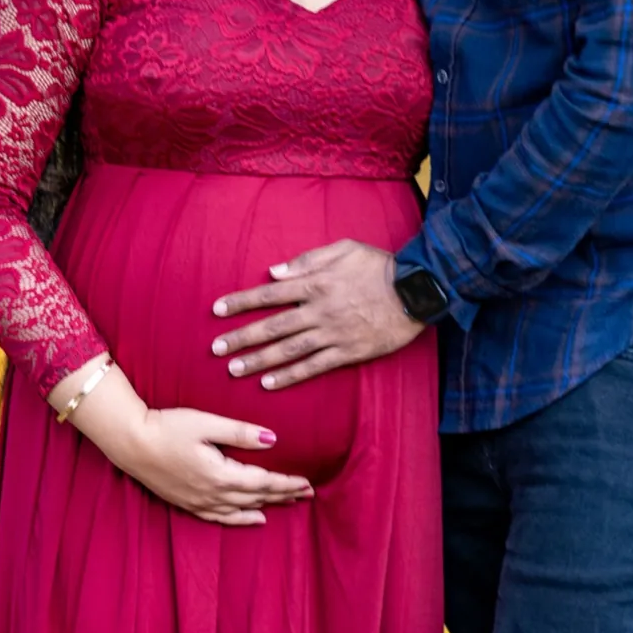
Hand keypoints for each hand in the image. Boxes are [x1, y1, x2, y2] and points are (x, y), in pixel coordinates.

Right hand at [54, 362, 312, 525]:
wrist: (130, 442)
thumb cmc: (167, 426)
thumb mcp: (206, 423)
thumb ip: (240, 433)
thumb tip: (273, 439)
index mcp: (220, 474)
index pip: (263, 482)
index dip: (287, 484)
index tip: (308, 483)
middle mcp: (212, 494)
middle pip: (257, 497)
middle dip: (283, 495)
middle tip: (308, 493)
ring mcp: (199, 501)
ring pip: (242, 509)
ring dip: (267, 505)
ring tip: (289, 503)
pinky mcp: (187, 502)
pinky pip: (221, 517)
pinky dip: (241, 519)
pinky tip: (254, 518)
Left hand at [211, 239, 423, 390]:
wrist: (416, 290)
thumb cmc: (379, 265)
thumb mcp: (343, 249)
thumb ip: (306, 259)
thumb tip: (273, 271)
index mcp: (315, 283)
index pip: (269, 294)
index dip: (241, 302)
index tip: (217, 310)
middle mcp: (318, 310)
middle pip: (272, 326)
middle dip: (241, 337)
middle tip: (216, 348)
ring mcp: (333, 333)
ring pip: (288, 350)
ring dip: (258, 360)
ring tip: (234, 369)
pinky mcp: (348, 352)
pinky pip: (313, 367)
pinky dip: (290, 375)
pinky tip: (269, 383)